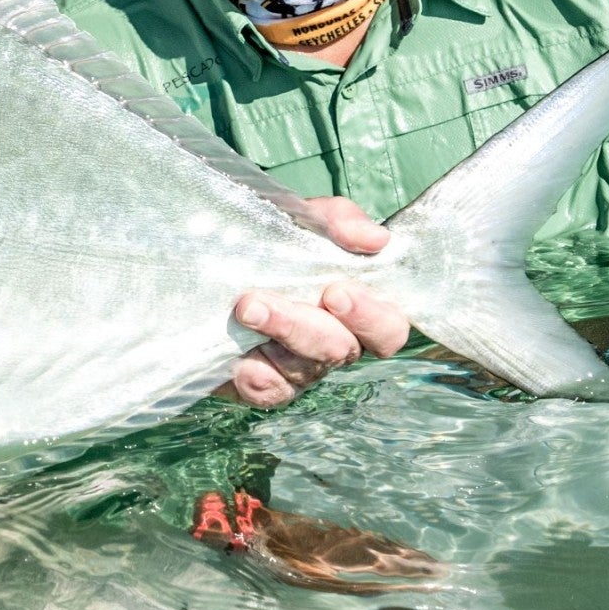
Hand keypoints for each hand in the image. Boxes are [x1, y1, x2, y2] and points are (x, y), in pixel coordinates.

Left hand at [219, 197, 411, 407]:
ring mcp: (303, 368)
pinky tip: (240, 361)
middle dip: (303, 326)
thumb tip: (374, 239)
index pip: (390, 328)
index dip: (370, 318)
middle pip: (340, 350)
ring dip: (273, 337)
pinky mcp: (267, 384)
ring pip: (302, 370)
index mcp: (361, 307)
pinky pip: (270, 392)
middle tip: (263, 303)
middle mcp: (338, 342)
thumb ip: (342, 221)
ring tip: (244, 309)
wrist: (218, 257)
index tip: (336, 292)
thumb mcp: (307, 218)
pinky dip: (256, 377)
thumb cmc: (280, 238)